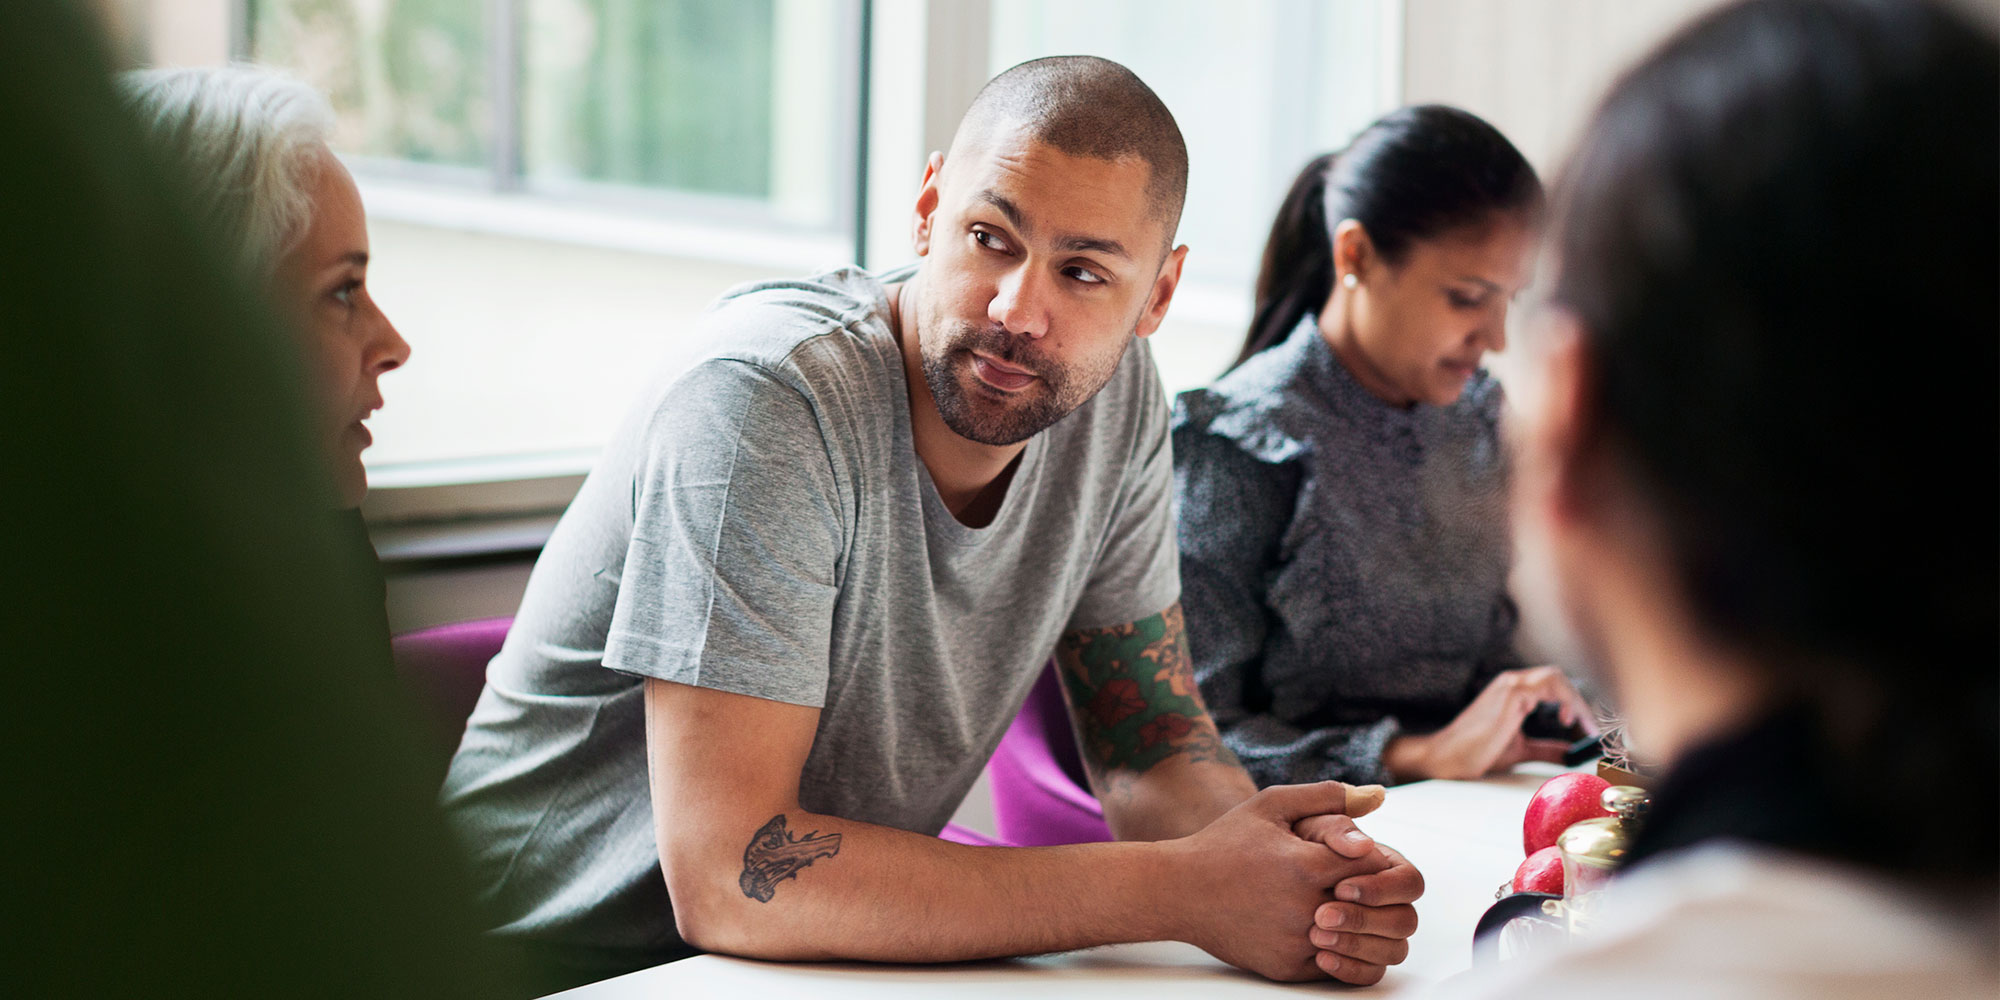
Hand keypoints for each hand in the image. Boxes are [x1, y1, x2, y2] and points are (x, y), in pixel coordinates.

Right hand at [1172, 782, 1395, 982]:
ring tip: (1335, 901)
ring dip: (1351, 920)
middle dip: (1365, 889)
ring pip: (1355, 937)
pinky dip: (1333, 945)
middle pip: (1368, 903)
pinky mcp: (1286, 967)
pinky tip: (1315, 924)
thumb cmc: (1224, 843)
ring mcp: (1296, 942)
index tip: (1353, 854)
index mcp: (1306, 866)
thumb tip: (1375, 795)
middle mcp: (1304, 909)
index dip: (1368, 856)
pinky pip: (1333, 962)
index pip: (1373, 863)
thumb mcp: (1271, 805)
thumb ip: (1324, 796)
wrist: (1179, 891)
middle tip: (1347, 879)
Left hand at [1291, 816, 1424, 985]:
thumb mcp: (1303, 825)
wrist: (1248, 875)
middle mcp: (1386, 902)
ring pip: (1393, 951)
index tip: (1339, 887)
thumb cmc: (1282, 842)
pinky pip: (1370, 974)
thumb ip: (1334, 827)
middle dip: (1365, 920)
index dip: (1380, 888)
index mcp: (1384, 866)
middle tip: (1322, 914)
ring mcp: (1374, 932)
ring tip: (1315, 936)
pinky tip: (1319, 957)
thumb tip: (1364, 843)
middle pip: (1406, 921)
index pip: (1409, 882)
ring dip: (1357, 945)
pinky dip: (1350, 969)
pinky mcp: (1356, 957)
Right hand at [1384, 665, 1597, 780]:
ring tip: (1582, 724)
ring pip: (1556, 677)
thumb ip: (1546, 749)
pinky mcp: (1512, 695)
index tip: (1587, 727)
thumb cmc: (1478, 752)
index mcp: (1512, 690)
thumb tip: (1571, 755)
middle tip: (1591, 727)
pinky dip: (1567, 701)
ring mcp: (1510, 685)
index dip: (1574, 702)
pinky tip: (1567, 721)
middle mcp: (1511, 682)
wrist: (1449, 757)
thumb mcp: (1520, 749)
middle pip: (1557, 677)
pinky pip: (1550, 686)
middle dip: (1580, 700)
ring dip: (1576, 699)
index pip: (1552, 684)